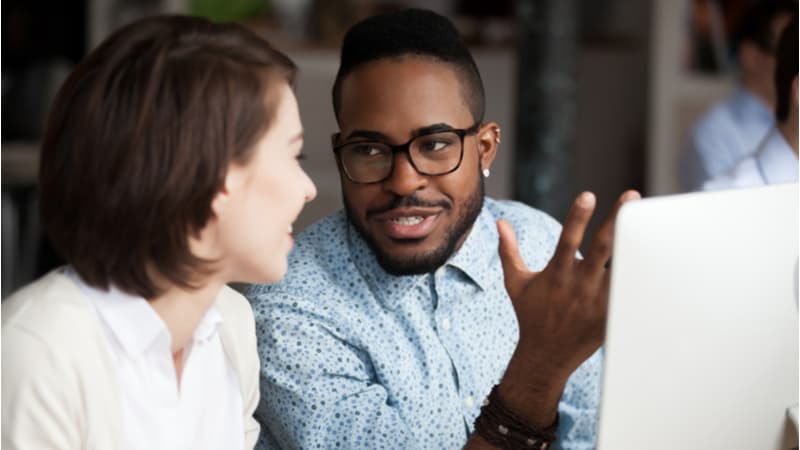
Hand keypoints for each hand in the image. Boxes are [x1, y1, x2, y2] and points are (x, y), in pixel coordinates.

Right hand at [494, 190, 639, 424]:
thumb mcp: (516, 282)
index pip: (567, 240)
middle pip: (602, 248)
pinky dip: (641, 276)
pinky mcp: (611, 315)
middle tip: (631, 195)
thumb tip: (500, 222)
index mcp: (557, 274)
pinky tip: (659, 257)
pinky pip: (628, 292)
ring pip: (621, 267)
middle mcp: (579, 284)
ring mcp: (598, 300)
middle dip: (616, 220)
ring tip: (651, 223)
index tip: (588, 195)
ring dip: (635, 245)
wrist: (546, 355)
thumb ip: (509, 250)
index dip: (577, 217)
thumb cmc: (530, 314)